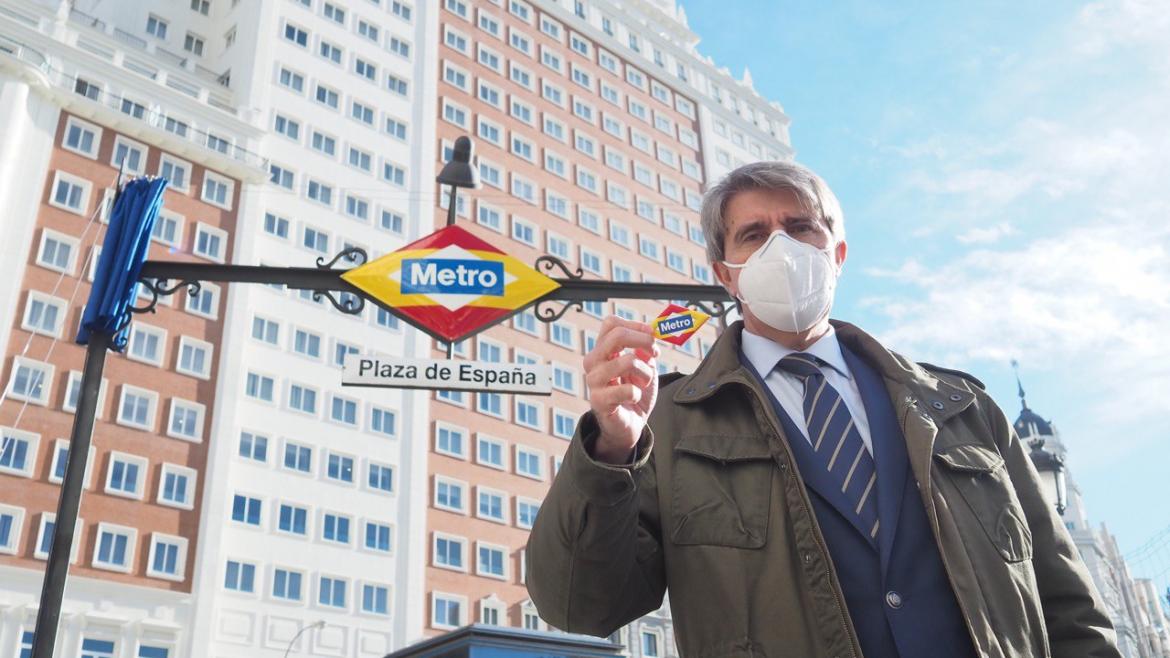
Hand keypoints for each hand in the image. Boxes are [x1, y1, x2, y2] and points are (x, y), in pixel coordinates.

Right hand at [583, 316, 660, 463]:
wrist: (629, 425)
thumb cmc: (634, 393)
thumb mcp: (645, 367)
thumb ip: (646, 350)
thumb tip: (650, 337)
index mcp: (603, 350)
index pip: (611, 323)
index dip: (635, 325)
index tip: (652, 335)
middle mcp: (594, 362)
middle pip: (617, 335)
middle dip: (643, 340)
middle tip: (654, 353)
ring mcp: (594, 381)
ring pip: (628, 361)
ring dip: (645, 372)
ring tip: (645, 382)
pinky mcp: (599, 401)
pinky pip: (627, 390)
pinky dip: (638, 393)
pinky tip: (634, 398)